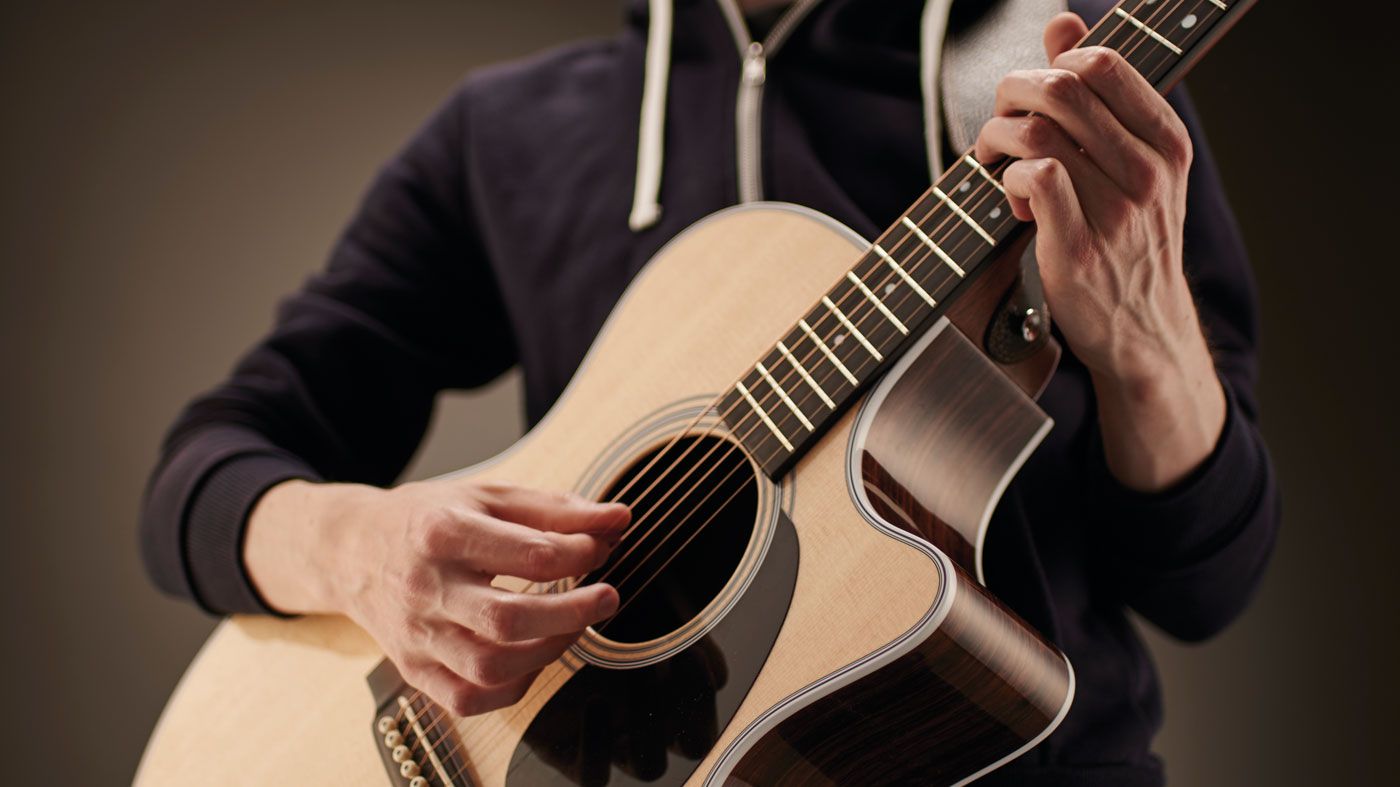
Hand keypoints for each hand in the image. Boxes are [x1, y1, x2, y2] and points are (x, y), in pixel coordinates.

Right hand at [245, 478, 629, 715]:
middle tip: (606, 597)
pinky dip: (511, 687)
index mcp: (442, 532)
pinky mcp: (412, 668)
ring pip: (489, 665)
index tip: (600, 547)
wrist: (352, 550)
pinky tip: (532, 659)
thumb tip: (619, 518)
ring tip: (572, 625)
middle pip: (507, 619)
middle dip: (572, 613)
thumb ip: (557, 510)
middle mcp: (425, 587)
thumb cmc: (429, 519)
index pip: (528, 554)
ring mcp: (416, 634)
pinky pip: (467, 698)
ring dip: (548, 651)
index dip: (580, 554)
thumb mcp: (489, 497)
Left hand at [974, 14, 1225, 489]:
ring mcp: (1116, 211)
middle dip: (1010, 96)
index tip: (1034, 98)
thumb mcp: (1134, 166)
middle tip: (998, 126)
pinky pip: (1033, 178)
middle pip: (1061, 89)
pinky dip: (1007, 177)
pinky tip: (1010, 196)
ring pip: (1038, 132)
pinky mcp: (1079, 247)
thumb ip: (1101, 95)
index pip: (1103, 63)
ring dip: (996, 138)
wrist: (1141, 330)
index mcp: (1167, 143)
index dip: (1052, 66)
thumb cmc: (1130, 243)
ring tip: (992, 161)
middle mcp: (1148, 172)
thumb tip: (1062, 25)